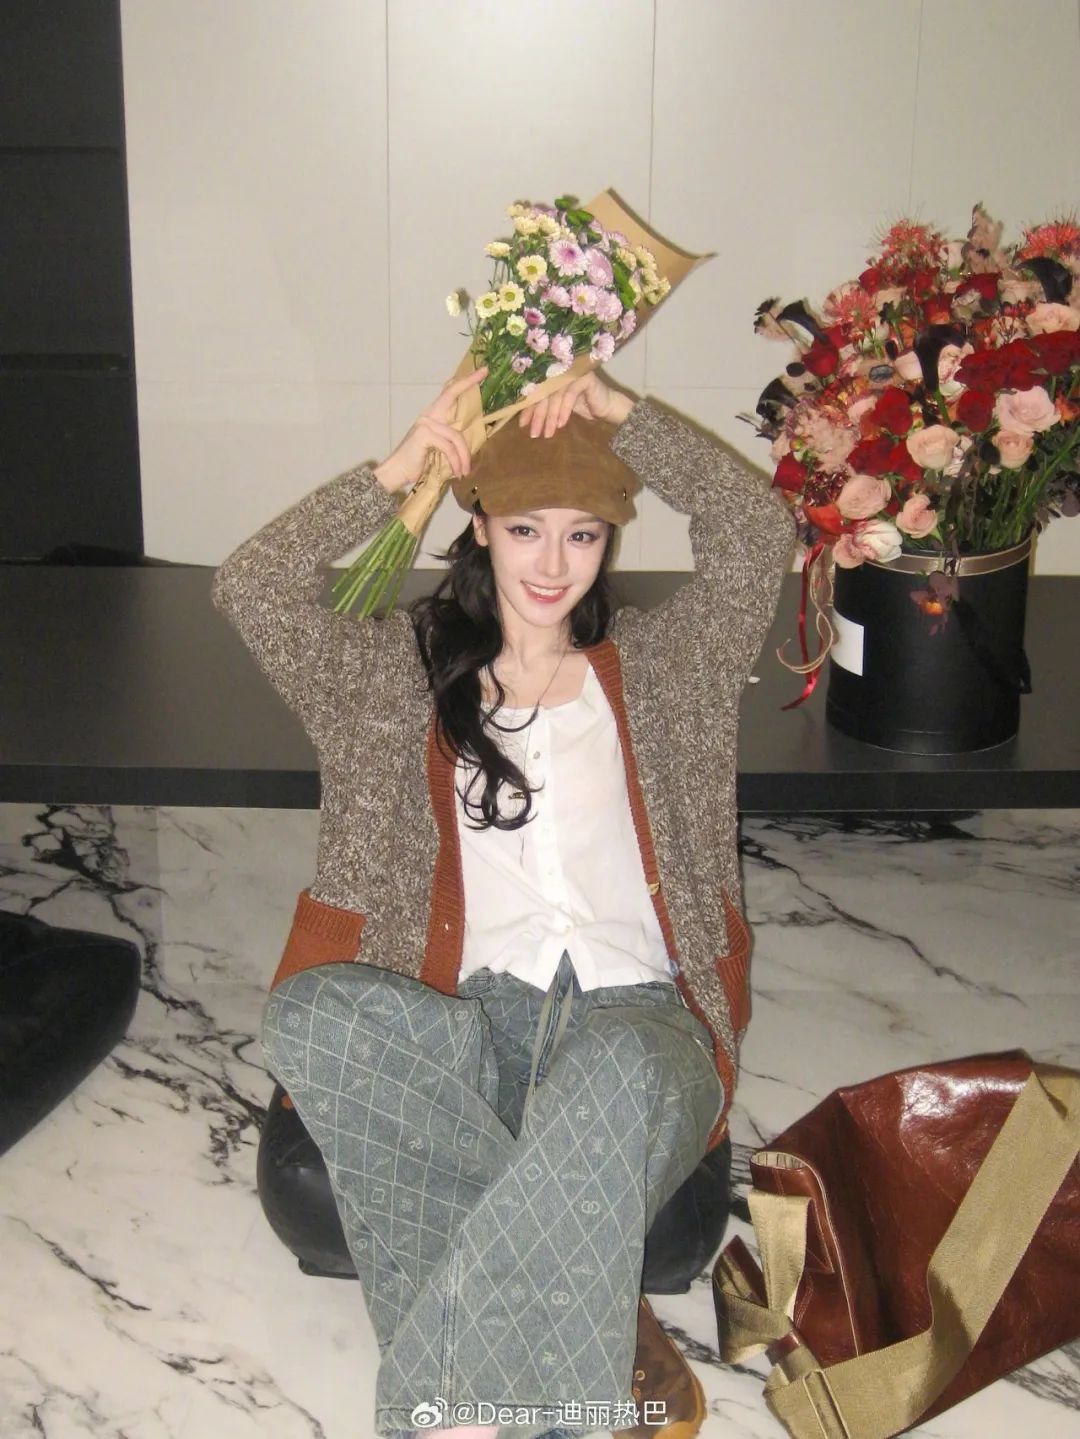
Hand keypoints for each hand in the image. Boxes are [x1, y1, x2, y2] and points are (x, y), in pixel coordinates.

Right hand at [374, 366, 486, 491]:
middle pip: (450, 395)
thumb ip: (450, 440)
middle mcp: (428, 415)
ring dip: (464, 457)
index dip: (464, 381)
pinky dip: (455, 462)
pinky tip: (457, 472)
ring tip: (464, 472)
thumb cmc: (417, 462)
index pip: (448, 394)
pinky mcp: (424, 434)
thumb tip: (469, 443)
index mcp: (433, 417)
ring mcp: (425, 423)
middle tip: (486, 371)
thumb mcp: (438, 449)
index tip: (482, 371)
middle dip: (468, 382)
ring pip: (456, 436)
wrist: (398, 472)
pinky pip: (449, 447)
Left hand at [518, 370, 632, 438]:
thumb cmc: (583, 406)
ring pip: (556, 396)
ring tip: (548, 433)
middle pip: (544, 394)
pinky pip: (570, 395)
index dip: (528, 408)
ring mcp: (572, 373)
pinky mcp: (584, 377)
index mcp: (552, 376)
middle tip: (534, 433)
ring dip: (551, 417)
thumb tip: (524, 421)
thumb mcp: (559, 408)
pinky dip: (564, 411)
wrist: (607, 407)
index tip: (523, 425)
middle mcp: (560, 372)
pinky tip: (561, 424)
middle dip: (539, 416)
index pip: (536, 392)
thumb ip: (545, 408)